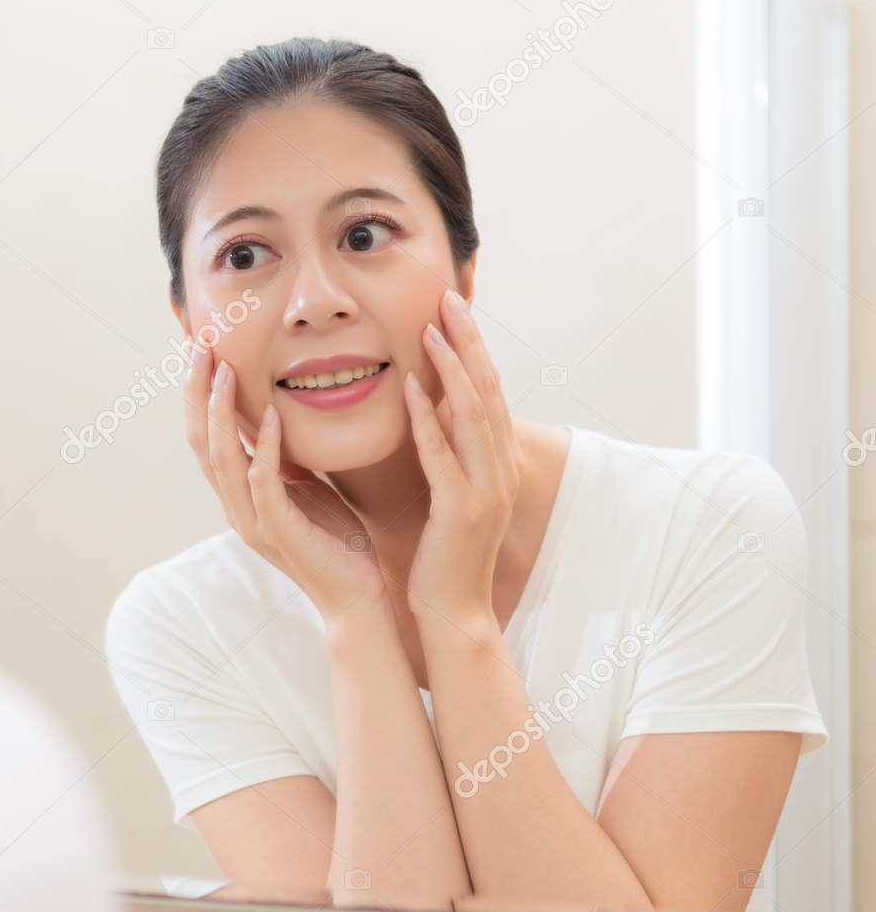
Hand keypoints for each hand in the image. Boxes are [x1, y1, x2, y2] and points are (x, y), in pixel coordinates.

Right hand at [184, 340, 386, 623]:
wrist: (357, 596)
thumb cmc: (336, 541)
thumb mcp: (305, 487)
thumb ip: (283, 457)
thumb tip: (272, 417)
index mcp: (238, 495)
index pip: (205, 435)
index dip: (198, 393)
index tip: (202, 349)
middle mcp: (235, 507)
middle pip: (200, 442)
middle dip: (196, 393)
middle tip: (198, 347)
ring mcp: (253, 521)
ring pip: (221, 460)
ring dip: (220, 413)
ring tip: (223, 371)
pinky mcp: (279, 532)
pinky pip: (263, 483)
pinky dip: (263, 448)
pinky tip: (269, 416)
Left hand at [402, 289, 519, 628]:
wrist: (455, 613)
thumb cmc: (446, 554)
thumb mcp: (454, 494)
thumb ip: (449, 454)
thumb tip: (431, 412)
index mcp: (499, 463)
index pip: (491, 391)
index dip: (475, 348)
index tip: (454, 309)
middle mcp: (502, 470)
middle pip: (489, 391)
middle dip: (469, 342)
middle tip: (448, 299)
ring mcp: (486, 490)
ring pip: (473, 415)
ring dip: (451, 368)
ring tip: (429, 329)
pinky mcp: (461, 510)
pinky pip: (442, 454)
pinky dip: (427, 417)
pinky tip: (410, 386)